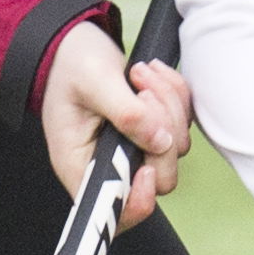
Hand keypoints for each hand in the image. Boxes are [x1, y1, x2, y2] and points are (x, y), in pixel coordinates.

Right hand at [39, 23, 192, 223]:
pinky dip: (175, 97)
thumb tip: (160, 142)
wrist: (73, 45)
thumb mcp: (93, 82)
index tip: (147, 166)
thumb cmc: (71, 64)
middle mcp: (110, 165)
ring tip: (140, 75)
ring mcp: (134, 150)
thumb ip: (126, 114)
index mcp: (81, 165)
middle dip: (162, 132)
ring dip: (168, 105)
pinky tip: (152, 76)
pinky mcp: (153, 133)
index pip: (114, 210)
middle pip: (158, 178)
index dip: (139, 200)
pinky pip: (182, 124)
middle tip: (142, 93)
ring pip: (175, 147)